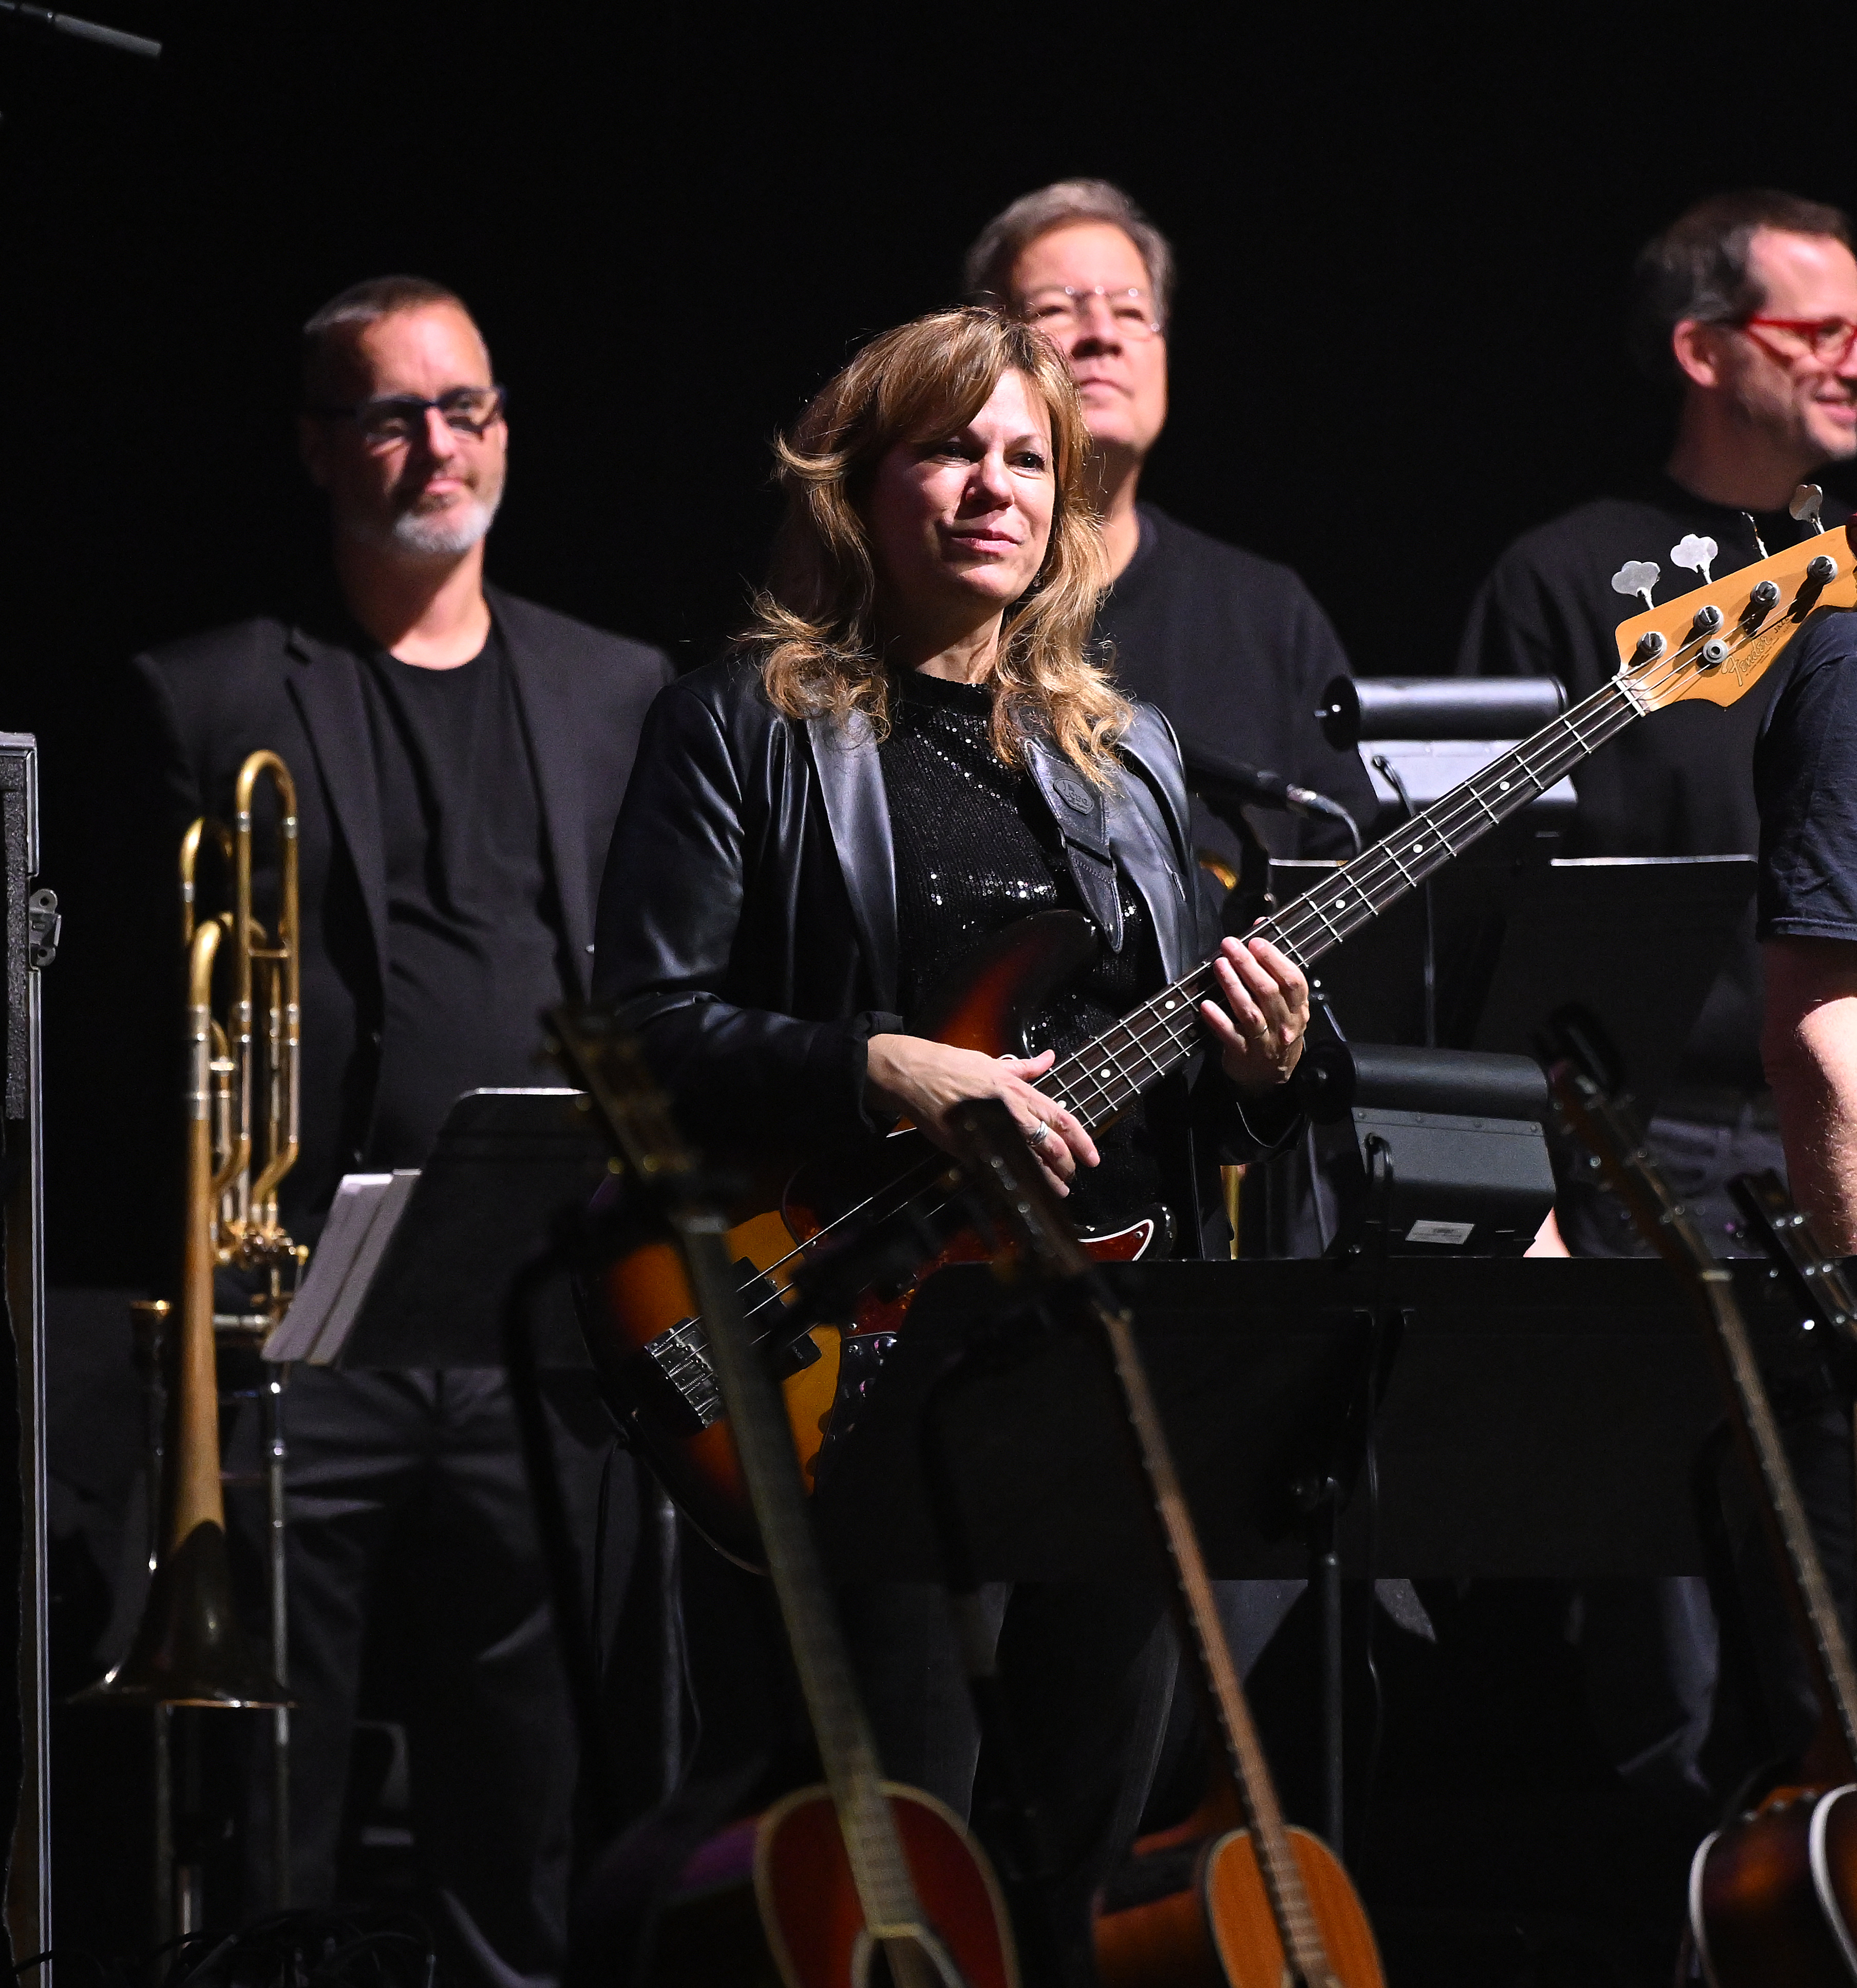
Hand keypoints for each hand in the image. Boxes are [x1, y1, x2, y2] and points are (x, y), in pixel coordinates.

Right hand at [865, 1035, 1098, 1195]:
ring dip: (1046, 1180)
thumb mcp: (992, 1062)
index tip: (1093, 1158)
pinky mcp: (969, 1148)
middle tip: (1072, 1177)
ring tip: (1058, 1191)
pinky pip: (998, 1167)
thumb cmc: (952, 1065)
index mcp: (1018, 1092)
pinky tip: (1021, 1189)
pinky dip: (1013, 1180)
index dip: (1081, 1141)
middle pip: (1050, 1146)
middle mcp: (1010, 1112)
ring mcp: (990, 1132)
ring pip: (1029, 1162)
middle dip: (1066, 1166)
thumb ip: (1025, 1067)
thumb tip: (1049, 1058)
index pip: (1061, 1119)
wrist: (914, 1075)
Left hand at [1201, 935, 1307, 1091]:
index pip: (1293, 981)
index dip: (1275, 959)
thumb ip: (1273, 965)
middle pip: (1268, 992)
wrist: (1271, 1076)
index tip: (1256, 941)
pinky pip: (1231, 1035)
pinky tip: (1206, 1004)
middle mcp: (1284, 1025)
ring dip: (1233, 986)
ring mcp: (1265, 1042)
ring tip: (1219, 965)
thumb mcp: (1285, 1002)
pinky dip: (1218, 1020)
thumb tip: (1259, 925)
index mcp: (1298, 1009)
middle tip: (1230, 945)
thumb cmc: (1276, 1030)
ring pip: (1250, 1012)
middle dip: (1248, 965)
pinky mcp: (1243, 1055)